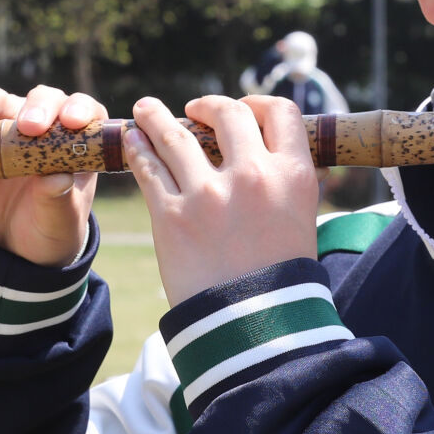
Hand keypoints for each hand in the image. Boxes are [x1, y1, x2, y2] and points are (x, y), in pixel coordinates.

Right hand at [0, 83, 104, 267]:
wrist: (10, 249)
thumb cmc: (48, 230)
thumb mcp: (58, 224)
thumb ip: (59, 202)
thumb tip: (56, 179)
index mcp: (74, 141)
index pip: (85, 111)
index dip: (79, 109)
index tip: (70, 122)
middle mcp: (40, 126)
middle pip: (39, 99)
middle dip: (32, 109)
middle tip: (26, 128)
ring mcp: (2, 129)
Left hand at [126, 94, 321, 304]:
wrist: (256, 329)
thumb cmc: (282, 280)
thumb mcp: (301, 219)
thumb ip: (283, 182)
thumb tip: (262, 154)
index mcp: (293, 175)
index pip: (280, 112)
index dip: (258, 104)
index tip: (243, 108)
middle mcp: (253, 175)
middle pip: (227, 114)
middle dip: (208, 106)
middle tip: (194, 109)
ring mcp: (209, 194)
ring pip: (176, 135)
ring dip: (156, 117)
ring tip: (144, 109)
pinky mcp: (172, 216)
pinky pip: (148, 169)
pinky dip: (137, 149)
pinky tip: (132, 141)